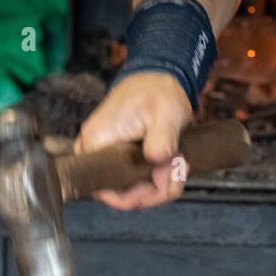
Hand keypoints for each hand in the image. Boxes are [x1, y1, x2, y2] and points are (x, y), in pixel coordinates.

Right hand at [74, 72, 193, 209]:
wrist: (157, 80)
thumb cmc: (157, 92)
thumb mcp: (165, 112)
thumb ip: (161, 138)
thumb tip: (156, 160)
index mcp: (96, 141)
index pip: (104, 189)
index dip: (135, 195)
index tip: (162, 179)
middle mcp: (96, 154)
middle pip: (120, 196)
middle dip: (155, 191)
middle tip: (178, 169)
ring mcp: (107, 160)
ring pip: (132, 193)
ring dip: (161, 186)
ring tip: (179, 164)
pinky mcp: (119, 162)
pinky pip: (137, 185)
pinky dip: (158, 181)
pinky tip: (173, 166)